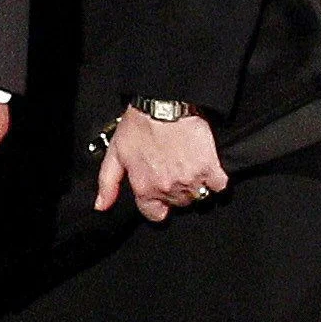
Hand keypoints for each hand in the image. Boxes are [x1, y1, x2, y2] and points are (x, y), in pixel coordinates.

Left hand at [96, 107, 226, 222]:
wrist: (164, 106)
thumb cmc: (138, 127)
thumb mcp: (115, 154)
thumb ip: (108, 183)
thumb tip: (102, 206)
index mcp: (145, 188)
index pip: (154, 214)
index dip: (157, 205)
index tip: (160, 196)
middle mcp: (168, 188)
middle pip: (178, 203)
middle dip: (175, 192)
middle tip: (172, 171)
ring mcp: (191, 180)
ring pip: (198, 196)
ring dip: (194, 185)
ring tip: (187, 167)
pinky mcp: (210, 169)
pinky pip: (219, 186)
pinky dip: (215, 179)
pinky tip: (206, 167)